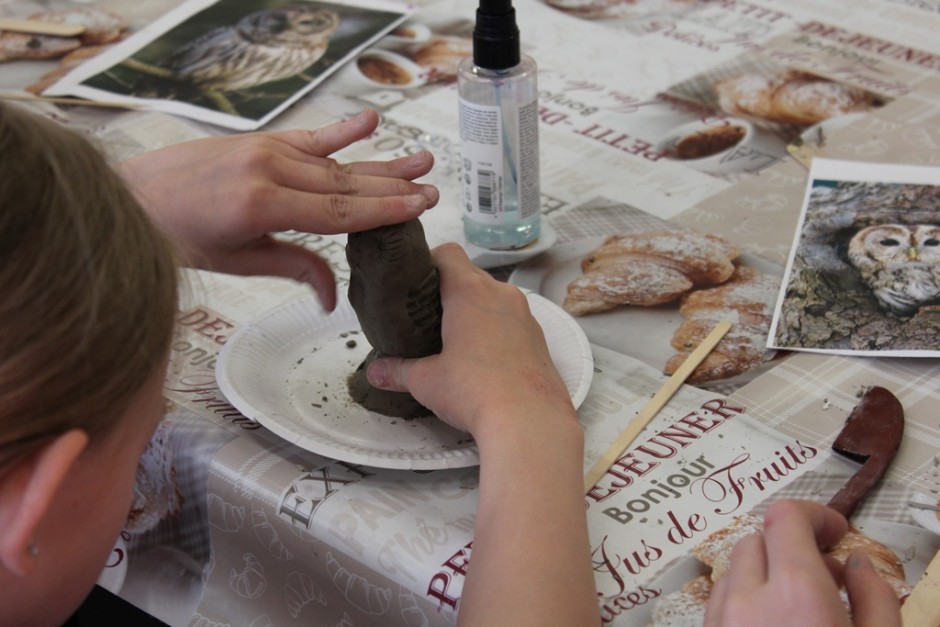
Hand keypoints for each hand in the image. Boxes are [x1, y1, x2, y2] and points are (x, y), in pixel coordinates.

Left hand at [117, 109, 438, 309]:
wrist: (132, 196)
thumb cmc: (177, 235)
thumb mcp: (237, 262)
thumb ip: (294, 269)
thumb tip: (333, 297)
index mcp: (262, 206)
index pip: (338, 211)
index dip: (383, 211)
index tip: (418, 206)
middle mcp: (268, 170)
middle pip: (345, 184)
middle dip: (392, 188)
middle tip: (431, 189)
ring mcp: (264, 150)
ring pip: (334, 163)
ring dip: (379, 164)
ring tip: (419, 160)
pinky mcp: (259, 141)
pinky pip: (308, 137)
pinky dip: (340, 131)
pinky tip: (369, 122)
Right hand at [364, 243, 577, 438]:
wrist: (530, 420)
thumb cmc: (475, 391)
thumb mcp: (426, 381)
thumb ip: (398, 371)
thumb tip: (376, 372)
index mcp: (470, 292)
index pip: (448, 253)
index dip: (428, 262)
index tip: (414, 285)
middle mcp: (501, 294)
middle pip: (471, 276)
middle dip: (448, 292)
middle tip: (427, 318)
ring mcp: (525, 315)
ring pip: (494, 299)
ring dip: (475, 311)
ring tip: (454, 340)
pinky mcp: (539, 338)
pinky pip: (512, 321)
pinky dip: (496, 330)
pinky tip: (483, 359)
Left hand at [704, 500, 900, 626]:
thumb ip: (874, 600)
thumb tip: (859, 566)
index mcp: (796, 595)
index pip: (785, 517)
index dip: (814, 515)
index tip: (834, 532)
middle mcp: (746, 602)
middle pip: (756, 541)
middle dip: (789, 550)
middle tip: (826, 579)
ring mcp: (718, 622)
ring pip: (732, 573)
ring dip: (763, 579)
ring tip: (799, 611)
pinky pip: (718, 604)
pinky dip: (743, 604)